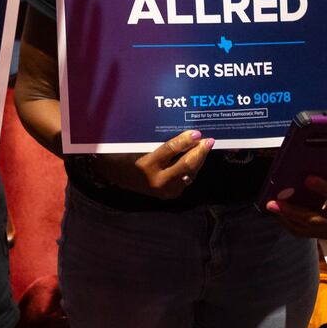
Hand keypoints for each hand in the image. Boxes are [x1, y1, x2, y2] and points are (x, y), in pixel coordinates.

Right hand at [93, 130, 212, 198]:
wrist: (117, 177)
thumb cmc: (126, 155)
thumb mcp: (138, 146)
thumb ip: (158, 141)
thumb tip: (182, 133)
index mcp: (146, 165)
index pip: (170, 150)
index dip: (185, 141)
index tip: (196, 133)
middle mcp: (157, 180)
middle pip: (185, 164)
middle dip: (199, 151)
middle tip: (208, 140)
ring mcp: (165, 190)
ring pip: (190, 173)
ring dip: (199, 160)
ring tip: (205, 147)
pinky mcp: (170, 194)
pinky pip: (186, 179)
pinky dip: (193, 168)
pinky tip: (197, 158)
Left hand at [267, 168, 326, 238]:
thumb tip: (316, 161)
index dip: (323, 188)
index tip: (307, 179)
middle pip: (318, 220)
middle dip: (294, 211)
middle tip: (275, 202)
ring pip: (307, 228)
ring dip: (287, 217)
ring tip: (272, 206)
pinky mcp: (321, 234)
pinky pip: (302, 231)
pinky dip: (288, 221)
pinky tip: (277, 211)